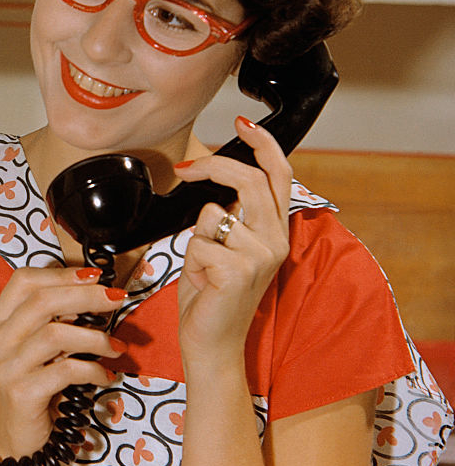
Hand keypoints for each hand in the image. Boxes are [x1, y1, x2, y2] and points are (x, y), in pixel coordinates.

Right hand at [0, 266, 126, 458]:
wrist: (14, 442)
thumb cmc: (32, 391)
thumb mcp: (36, 351)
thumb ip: (52, 322)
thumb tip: (95, 294)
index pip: (23, 281)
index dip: (61, 274)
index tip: (95, 276)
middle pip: (42, 301)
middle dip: (86, 295)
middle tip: (117, 298)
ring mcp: (5, 367)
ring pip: (55, 334)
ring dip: (95, 337)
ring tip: (116, 346)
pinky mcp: (21, 393)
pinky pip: (66, 370)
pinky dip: (93, 369)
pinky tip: (106, 375)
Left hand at [173, 116, 291, 368]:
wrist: (211, 342)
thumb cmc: (212, 294)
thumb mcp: (224, 246)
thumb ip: (231, 216)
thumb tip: (216, 184)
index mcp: (275, 232)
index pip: (278, 177)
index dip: (263, 145)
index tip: (242, 122)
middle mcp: (276, 240)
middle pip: (247, 180)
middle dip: (212, 166)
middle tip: (186, 168)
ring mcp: (260, 256)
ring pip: (212, 213)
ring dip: (196, 239)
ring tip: (205, 268)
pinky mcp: (238, 270)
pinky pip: (198, 241)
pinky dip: (191, 259)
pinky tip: (203, 282)